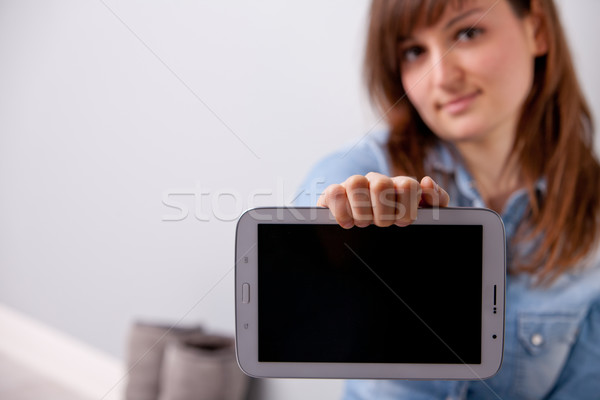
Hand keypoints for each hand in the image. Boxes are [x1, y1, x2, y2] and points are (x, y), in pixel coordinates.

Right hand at [317, 173, 448, 228]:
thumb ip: (436, 200)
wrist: (364, 239)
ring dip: (362, 211)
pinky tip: (347, 223)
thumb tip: (426, 182)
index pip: (408, 185)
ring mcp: (354, 185)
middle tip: (381, 224)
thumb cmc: (396, 225)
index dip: (406, 209)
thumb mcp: (423, 216)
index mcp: (400, 185)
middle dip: (383, 214)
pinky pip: (334, 192)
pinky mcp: (333, 193)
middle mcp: (377, 181)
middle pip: (381, 184)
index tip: (402, 222)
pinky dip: (342, 211)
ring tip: (364, 223)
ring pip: (356, 182)